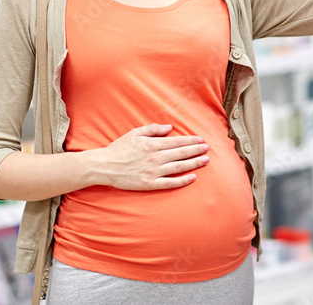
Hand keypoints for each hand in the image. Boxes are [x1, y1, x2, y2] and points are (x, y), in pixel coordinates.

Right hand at [95, 123, 209, 190]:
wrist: (105, 166)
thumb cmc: (119, 148)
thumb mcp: (135, 133)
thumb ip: (153, 129)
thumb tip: (169, 128)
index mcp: (153, 144)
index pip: (177, 142)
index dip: (191, 141)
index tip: (201, 140)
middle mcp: (156, 157)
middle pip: (181, 153)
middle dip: (196, 150)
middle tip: (208, 149)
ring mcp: (154, 171)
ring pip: (179, 167)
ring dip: (194, 163)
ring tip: (205, 160)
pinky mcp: (150, 184)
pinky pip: (170, 183)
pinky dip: (183, 180)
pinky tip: (193, 177)